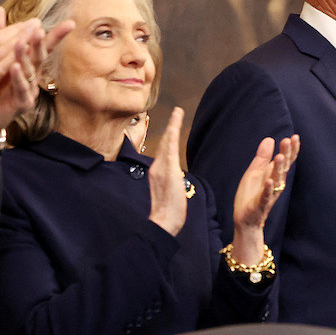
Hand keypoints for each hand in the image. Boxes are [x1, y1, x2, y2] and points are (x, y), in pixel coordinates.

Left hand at [0, 7, 73, 151]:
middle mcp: (32, 76)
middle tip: (39, 29)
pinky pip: (22, 90)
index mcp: (28, 64)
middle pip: (39, 57)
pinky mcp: (22, 105)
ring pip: (30, 72)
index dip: (55, 35)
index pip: (42, 46)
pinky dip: (18, 78)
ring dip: (25, 57)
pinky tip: (14, 67)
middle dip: (40, 43)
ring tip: (20, 43)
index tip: (71, 23)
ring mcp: (29, 91)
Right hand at [147, 107, 186, 235]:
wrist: (163, 222)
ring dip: (173, 125)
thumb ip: (171, 184)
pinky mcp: (168, 169)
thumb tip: (175, 179)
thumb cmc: (168, 213)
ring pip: (167, 142)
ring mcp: (162, 167)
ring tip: (178, 112)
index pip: (164, 151)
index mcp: (158, 173)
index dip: (168, 137)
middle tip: (177, 112)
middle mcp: (157, 167)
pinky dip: (172, 134)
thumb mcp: (169, 194)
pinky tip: (175, 124)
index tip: (173, 127)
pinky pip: (170, 148)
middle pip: (165, 143)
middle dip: (171, 126)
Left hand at [227, 134, 299, 265]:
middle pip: (283, 167)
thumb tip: (270, 139)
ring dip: (278, 169)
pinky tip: (270, 181)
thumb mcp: (255, 171)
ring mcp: (269, 194)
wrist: (245, 218)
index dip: (291, 150)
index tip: (294, 137)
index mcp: (274, 174)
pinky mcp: (260, 204)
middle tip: (288, 140)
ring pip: (276, 180)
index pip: (286, 160)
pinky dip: (268, 189)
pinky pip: (266, 196)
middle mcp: (276, 183)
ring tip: (279, 156)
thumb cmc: (251, 194)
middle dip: (286, 154)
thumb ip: (262, 157)